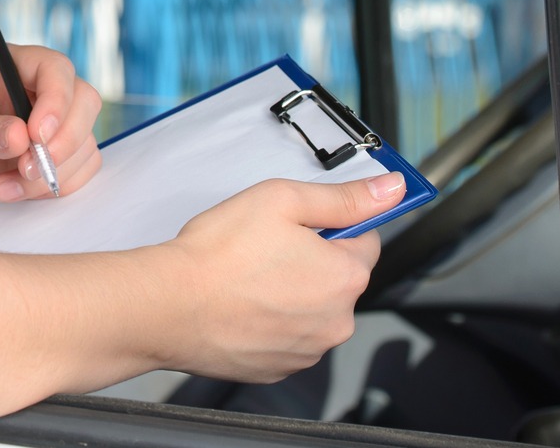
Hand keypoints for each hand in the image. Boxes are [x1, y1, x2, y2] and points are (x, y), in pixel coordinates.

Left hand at [0, 46, 104, 223]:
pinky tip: (10, 193)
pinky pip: (79, 169)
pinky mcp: (49, 159)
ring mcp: (44, 126)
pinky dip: (53, 187)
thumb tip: (21, 136)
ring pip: (83, 140)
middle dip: (63, 141)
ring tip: (5, 187)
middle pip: (83, 102)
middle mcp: (32, 91)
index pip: (53, 68)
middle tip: (28, 166)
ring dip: (53, 171)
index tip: (37, 135)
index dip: (56, 99)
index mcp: (5, 67)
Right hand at [161, 173, 403, 382]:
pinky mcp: (278, 369)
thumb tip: (391, 189)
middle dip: (311, 260)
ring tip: (248, 276)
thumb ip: (343, 197)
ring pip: (312, 309)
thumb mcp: (283, 200)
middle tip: (266, 245)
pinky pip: (286, 337)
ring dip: (291, 293)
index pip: (365, 240)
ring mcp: (307, 351)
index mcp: (345, 276)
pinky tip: (240, 304)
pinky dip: (270, 321)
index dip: (332, 224)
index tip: (302, 223)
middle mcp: (336, 322)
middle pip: (337, 278)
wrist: (168, 306)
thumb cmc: (219, 254)